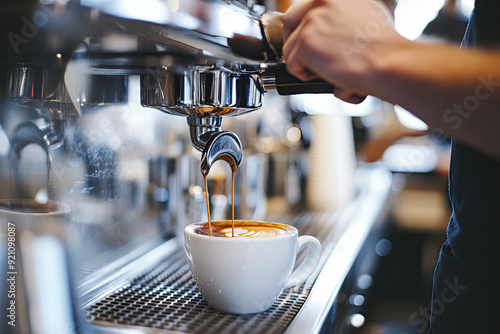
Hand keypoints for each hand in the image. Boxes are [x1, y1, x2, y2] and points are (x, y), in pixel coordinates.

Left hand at [282, 0, 398, 102]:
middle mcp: (321, 0)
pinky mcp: (306, 41)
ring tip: (328, 70)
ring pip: (289, 47)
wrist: (388, 62)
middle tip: (310, 59)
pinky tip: (326, 75)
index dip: (303, 28)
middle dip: (295, 43)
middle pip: (289, 22)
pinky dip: (304, 75)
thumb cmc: (384, 47)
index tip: (310, 42)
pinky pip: (291, 64)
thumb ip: (341, 16)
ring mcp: (311, 20)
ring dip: (304, 64)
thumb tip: (329, 28)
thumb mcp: (365, 15)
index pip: (302, 8)